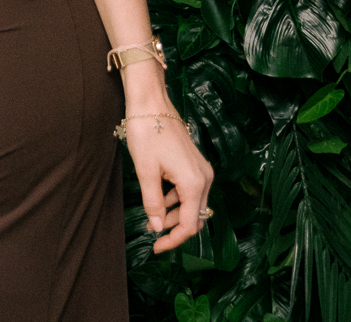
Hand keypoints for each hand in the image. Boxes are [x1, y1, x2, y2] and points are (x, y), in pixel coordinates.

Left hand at [124, 110, 213, 251]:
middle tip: (151, 234)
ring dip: (173, 214)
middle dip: (173, 228)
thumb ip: (152, 202)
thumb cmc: (146, 133)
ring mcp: (202, 171)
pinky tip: (158, 198)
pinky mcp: (196, 165)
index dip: (173, 240)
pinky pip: (189, 191)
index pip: (188, 225)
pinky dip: (175, 199)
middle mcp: (205, 179)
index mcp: (194, 184)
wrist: (152, 103)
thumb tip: (156, 227)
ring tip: (150, 216)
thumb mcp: (145, 171)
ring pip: (192, 205)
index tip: (156, 248)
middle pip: (194, 217)